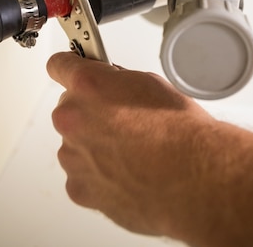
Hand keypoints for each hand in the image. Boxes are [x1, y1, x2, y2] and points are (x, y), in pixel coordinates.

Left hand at [46, 52, 214, 238]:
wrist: (192, 176)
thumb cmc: (178, 131)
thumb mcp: (149, 82)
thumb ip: (117, 82)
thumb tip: (110, 85)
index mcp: (88, 86)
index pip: (59, 65)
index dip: (69, 66)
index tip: (73, 68)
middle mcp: (73, 119)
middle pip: (69, 107)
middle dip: (88, 110)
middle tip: (119, 118)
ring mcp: (73, 156)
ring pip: (75, 143)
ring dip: (93, 143)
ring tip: (129, 150)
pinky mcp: (79, 187)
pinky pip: (81, 174)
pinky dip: (98, 174)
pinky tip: (126, 171)